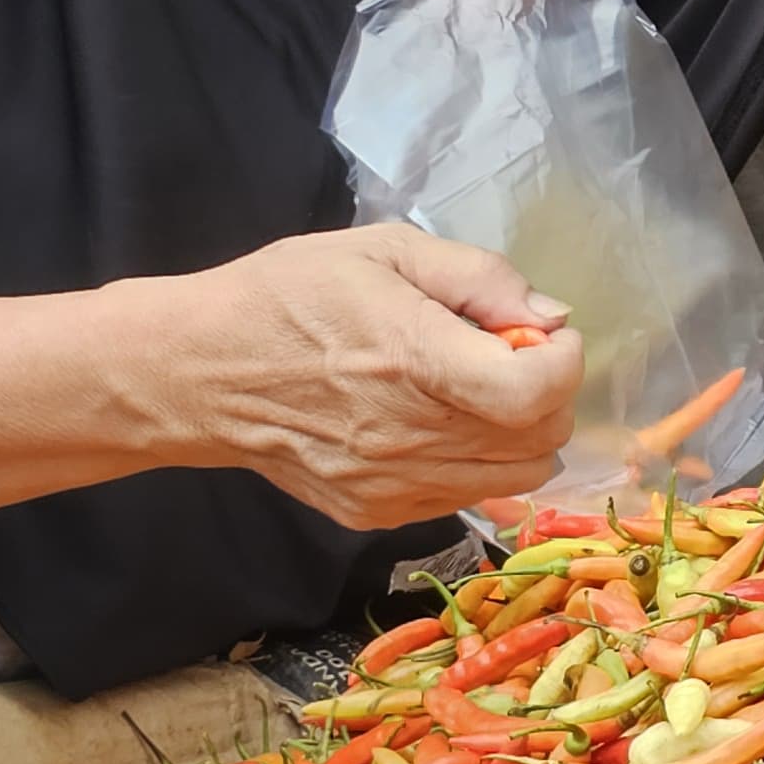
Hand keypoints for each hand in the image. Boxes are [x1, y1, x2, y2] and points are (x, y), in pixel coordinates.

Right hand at [169, 223, 583, 528]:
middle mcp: (409, 435)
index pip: (535, 392)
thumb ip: (477, 277)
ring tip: (477, 391)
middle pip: (540, 440)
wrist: (201, 373)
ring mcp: (393, 485)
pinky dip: (477, 462)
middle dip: (548, 393)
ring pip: (516, 478)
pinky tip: (439, 423)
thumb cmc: (290, 296)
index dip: (563, 361)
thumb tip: (547, 315)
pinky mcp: (375, 513)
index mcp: (413, 359)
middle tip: (511, 356)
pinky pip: (466, 496)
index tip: (543, 333)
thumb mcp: (383, 250)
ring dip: (521, 433)